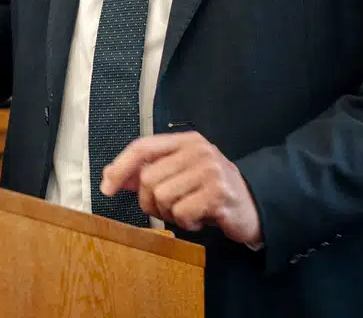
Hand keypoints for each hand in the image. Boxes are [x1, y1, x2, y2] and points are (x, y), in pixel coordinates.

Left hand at [101, 132, 261, 245]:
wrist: (255, 205)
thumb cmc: (212, 190)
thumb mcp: (181, 173)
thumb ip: (148, 171)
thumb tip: (111, 175)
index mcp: (185, 141)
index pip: (142, 147)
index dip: (120, 167)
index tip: (107, 188)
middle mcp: (197, 150)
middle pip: (148, 178)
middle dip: (151, 202)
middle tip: (170, 208)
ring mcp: (209, 170)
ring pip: (162, 197)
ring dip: (170, 214)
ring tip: (189, 211)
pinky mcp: (218, 194)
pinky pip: (181, 213)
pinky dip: (187, 222)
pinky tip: (201, 218)